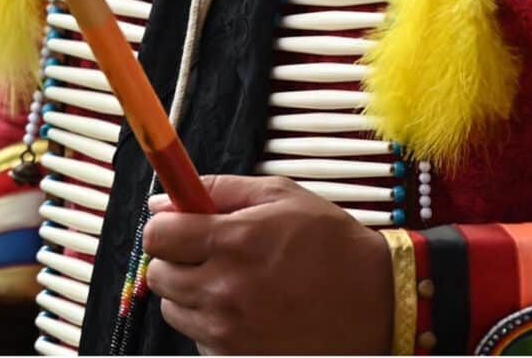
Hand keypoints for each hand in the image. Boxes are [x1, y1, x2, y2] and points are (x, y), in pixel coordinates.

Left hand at [144, 175, 392, 355]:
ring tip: (232, 279)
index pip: (157, 236)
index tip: (178, 223)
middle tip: (207, 250)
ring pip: (175, 310)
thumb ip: (220, 190)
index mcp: (232, 242)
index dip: (165, 225)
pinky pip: (200, 340)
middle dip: (176, 257)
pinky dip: (212, 325)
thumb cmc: (330, 244)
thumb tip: (166, 197)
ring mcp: (228, 333)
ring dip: (192, 292)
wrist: (374, 302)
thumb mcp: (279, 196)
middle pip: (158, 275)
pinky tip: (246, 309)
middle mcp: (223, 291)